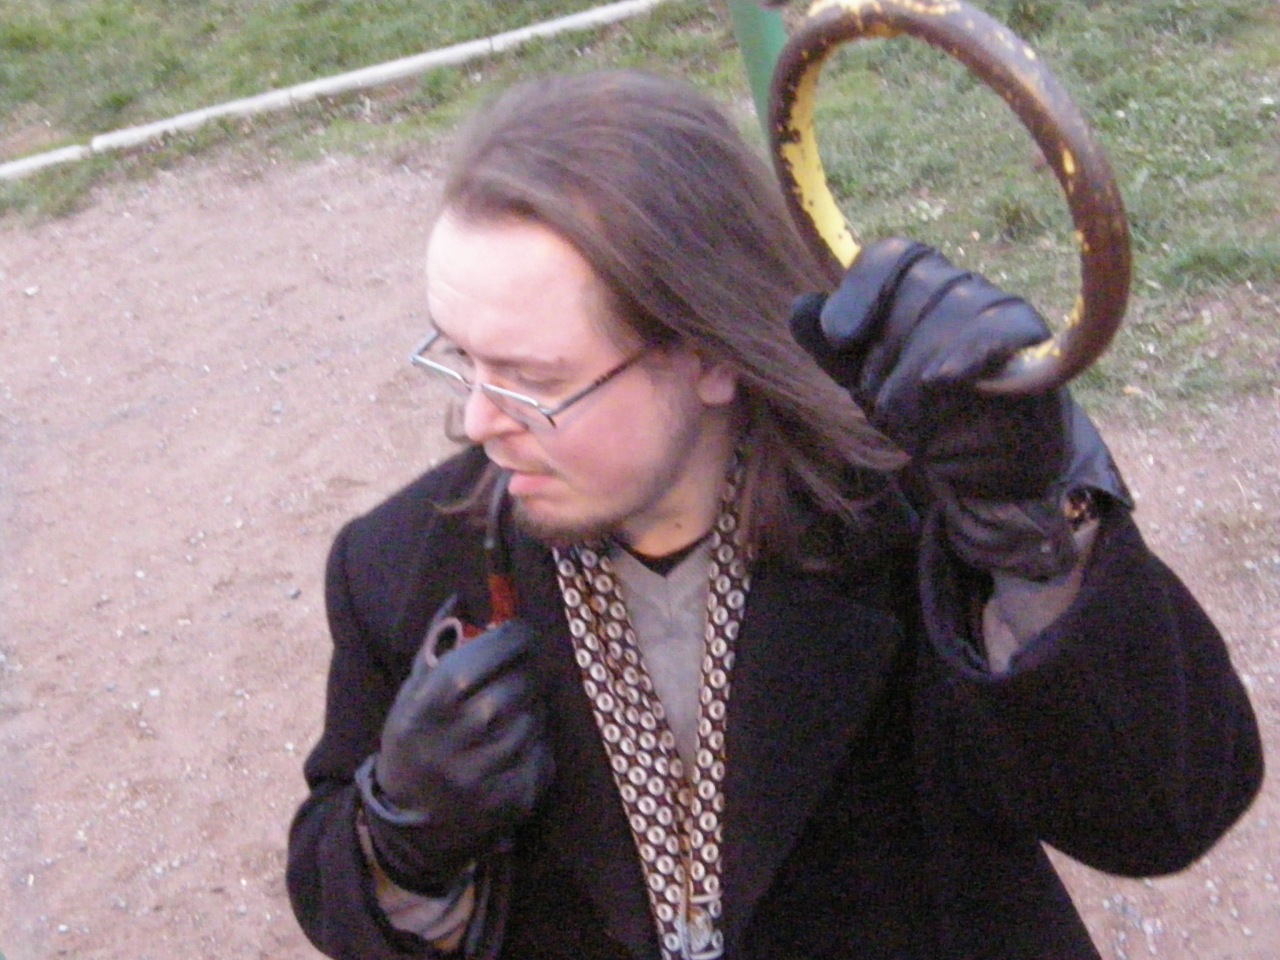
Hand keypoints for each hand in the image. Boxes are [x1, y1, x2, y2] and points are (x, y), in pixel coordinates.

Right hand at [358, 618, 553, 894]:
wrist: (406, 824)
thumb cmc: (414, 741)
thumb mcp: (412, 692)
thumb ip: (436, 643)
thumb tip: (461, 597)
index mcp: (429, 706)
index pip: (486, 655)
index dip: (512, 637)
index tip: (521, 631)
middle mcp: (456, 741)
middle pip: (517, 686)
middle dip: (527, 671)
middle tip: (524, 670)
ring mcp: (484, 776)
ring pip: (534, 720)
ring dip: (533, 708)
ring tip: (515, 710)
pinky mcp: (509, 802)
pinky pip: (543, 756)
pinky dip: (538, 744)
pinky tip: (517, 745)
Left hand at [789, 237, 1066, 502]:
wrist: (992, 473)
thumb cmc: (934, 421)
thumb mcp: (872, 389)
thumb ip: (835, 353)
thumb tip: (802, 305)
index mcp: (923, 289)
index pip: (894, 255)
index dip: (861, 287)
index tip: (839, 336)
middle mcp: (965, 289)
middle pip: (916, 283)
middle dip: (886, 349)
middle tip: (882, 400)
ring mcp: (1003, 312)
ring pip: (951, 309)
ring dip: (913, 376)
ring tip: (910, 423)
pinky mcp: (1034, 346)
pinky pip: (996, 329)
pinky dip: (963, 355)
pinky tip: (941, 383)